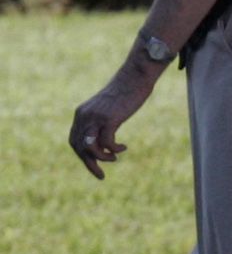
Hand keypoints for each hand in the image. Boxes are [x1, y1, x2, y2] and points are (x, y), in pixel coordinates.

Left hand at [69, 58, 159, 180]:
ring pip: (90, 147)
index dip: (82, 155)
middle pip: (79, 147)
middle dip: (89, 164)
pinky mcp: (109, 119)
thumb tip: (103, 139)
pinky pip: (107, 142)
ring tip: (114, 158)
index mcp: (81, 113)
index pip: (74, 140)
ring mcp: (96, 117)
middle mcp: (84, 116)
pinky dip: (114, 149)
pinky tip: (123, 147)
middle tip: (101, 176)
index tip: (93, 164)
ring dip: (102, 158)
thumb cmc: (126, 92)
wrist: (134, 77)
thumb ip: (101, 121)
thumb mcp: (108, 108)